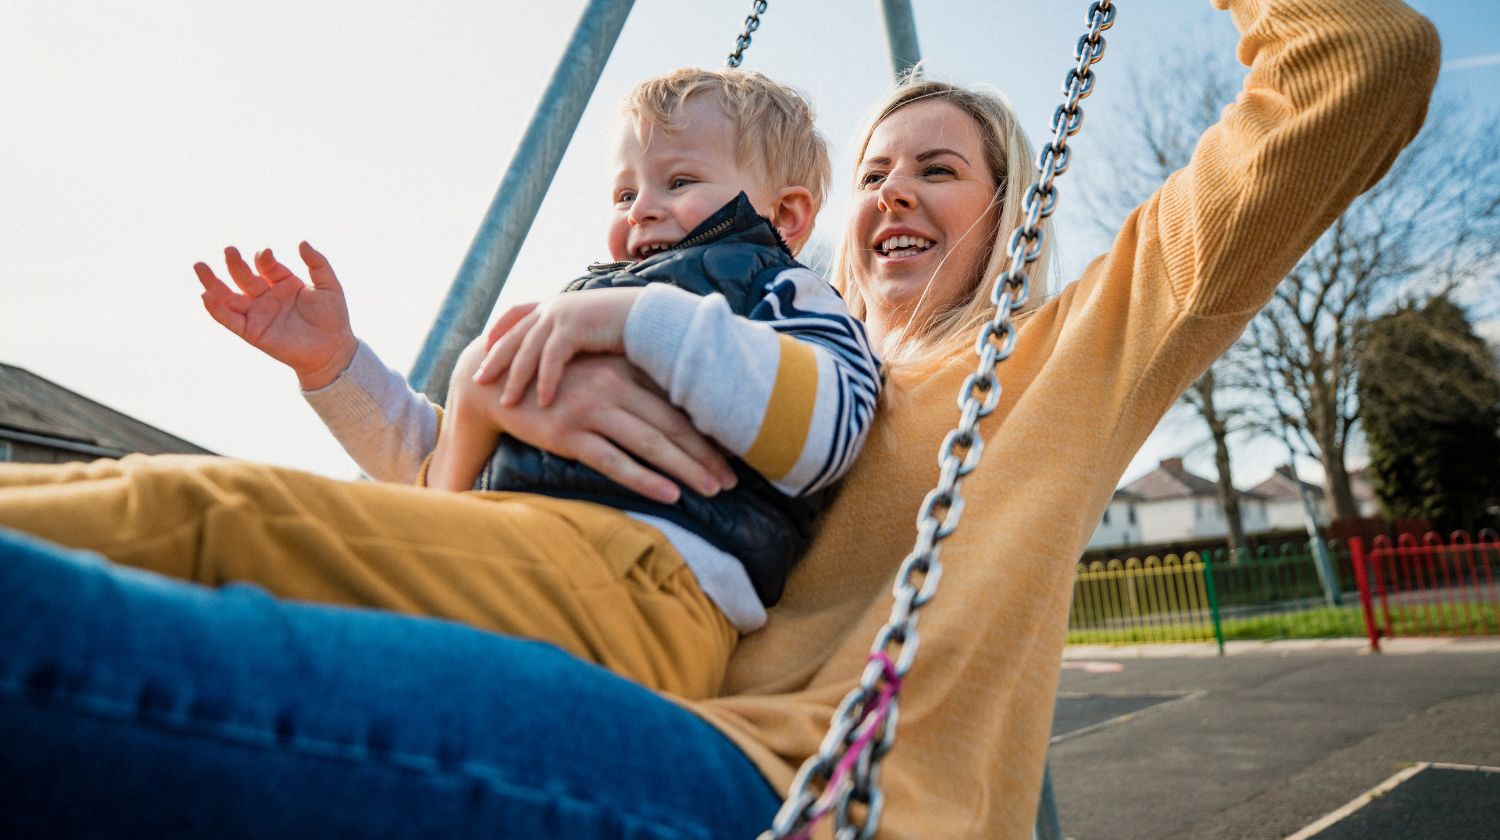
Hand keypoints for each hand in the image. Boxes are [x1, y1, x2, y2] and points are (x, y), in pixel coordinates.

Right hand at [195, 241, 357, 389]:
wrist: (333, 349)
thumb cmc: (333, 318)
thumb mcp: (329, 285)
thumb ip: (317, 263)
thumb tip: (301, 242)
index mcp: (284, 283)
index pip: (266, 265)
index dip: (263, 259)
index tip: (266, 254)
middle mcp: (267, 297)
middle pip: (244, 277)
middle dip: (235, 264)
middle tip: (229, 250)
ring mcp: (258, 314)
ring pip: (229, 297)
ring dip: (213, 283)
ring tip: (199, 266)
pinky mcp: (252, 332)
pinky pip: (229, 320)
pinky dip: (216, 309)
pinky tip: (205, 296)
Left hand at [473, 288, 642, 407]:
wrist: (653, 317)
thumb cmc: (628, 329)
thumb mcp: (592, 331)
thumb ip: (572, 340)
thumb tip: (561, 359)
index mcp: (556, 304)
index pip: (516, 313)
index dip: (498, 331)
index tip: (485, 348)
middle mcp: (554, 306)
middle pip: (513, 335)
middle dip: (494, 359)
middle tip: (477, 381)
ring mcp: (563, 314)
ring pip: (528, 350)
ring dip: (516, 378)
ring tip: (505, 403)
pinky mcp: (575, 326)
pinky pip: (553, 359)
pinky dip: (546, 381)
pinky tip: (542, 402)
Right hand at [487, 355, 736, 503]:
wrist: (499, 384)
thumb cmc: (558, 383)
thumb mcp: (598, 375)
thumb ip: (633, 388)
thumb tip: (674, 413)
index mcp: (625, 371)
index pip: (676, 405)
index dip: (706, 432)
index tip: (733, 455)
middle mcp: (613, 388)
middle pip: (671, 425)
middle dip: (706, 456)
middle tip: (733, 482)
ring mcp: (591, 410)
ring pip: (650, 444)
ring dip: (685, 469)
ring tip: (713, 490)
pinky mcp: (568, 434)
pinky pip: (615, 461)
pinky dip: (645, 480)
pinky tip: (670, 495)